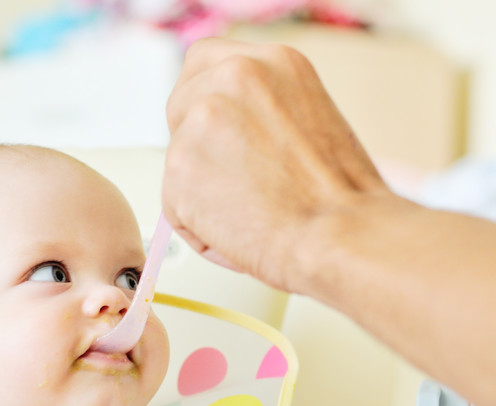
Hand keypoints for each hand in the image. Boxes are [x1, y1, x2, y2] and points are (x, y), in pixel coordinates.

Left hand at [162, 38, 390, 292]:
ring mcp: (200, 122)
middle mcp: (232, 80)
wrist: (341, 233)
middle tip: (237, 180)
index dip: (205, 101)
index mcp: (270, 62)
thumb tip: (231, 126)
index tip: (217, 129)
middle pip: (180, 106)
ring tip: (253, 209)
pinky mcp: (178, 168)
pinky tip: (240, 230)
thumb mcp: (308, 116)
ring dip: (203, 192)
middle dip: (197, 146)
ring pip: (178, 161)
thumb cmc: (340, 195)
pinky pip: (175, 206)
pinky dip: (200, 227)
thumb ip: (262, 108)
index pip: (204, 63)